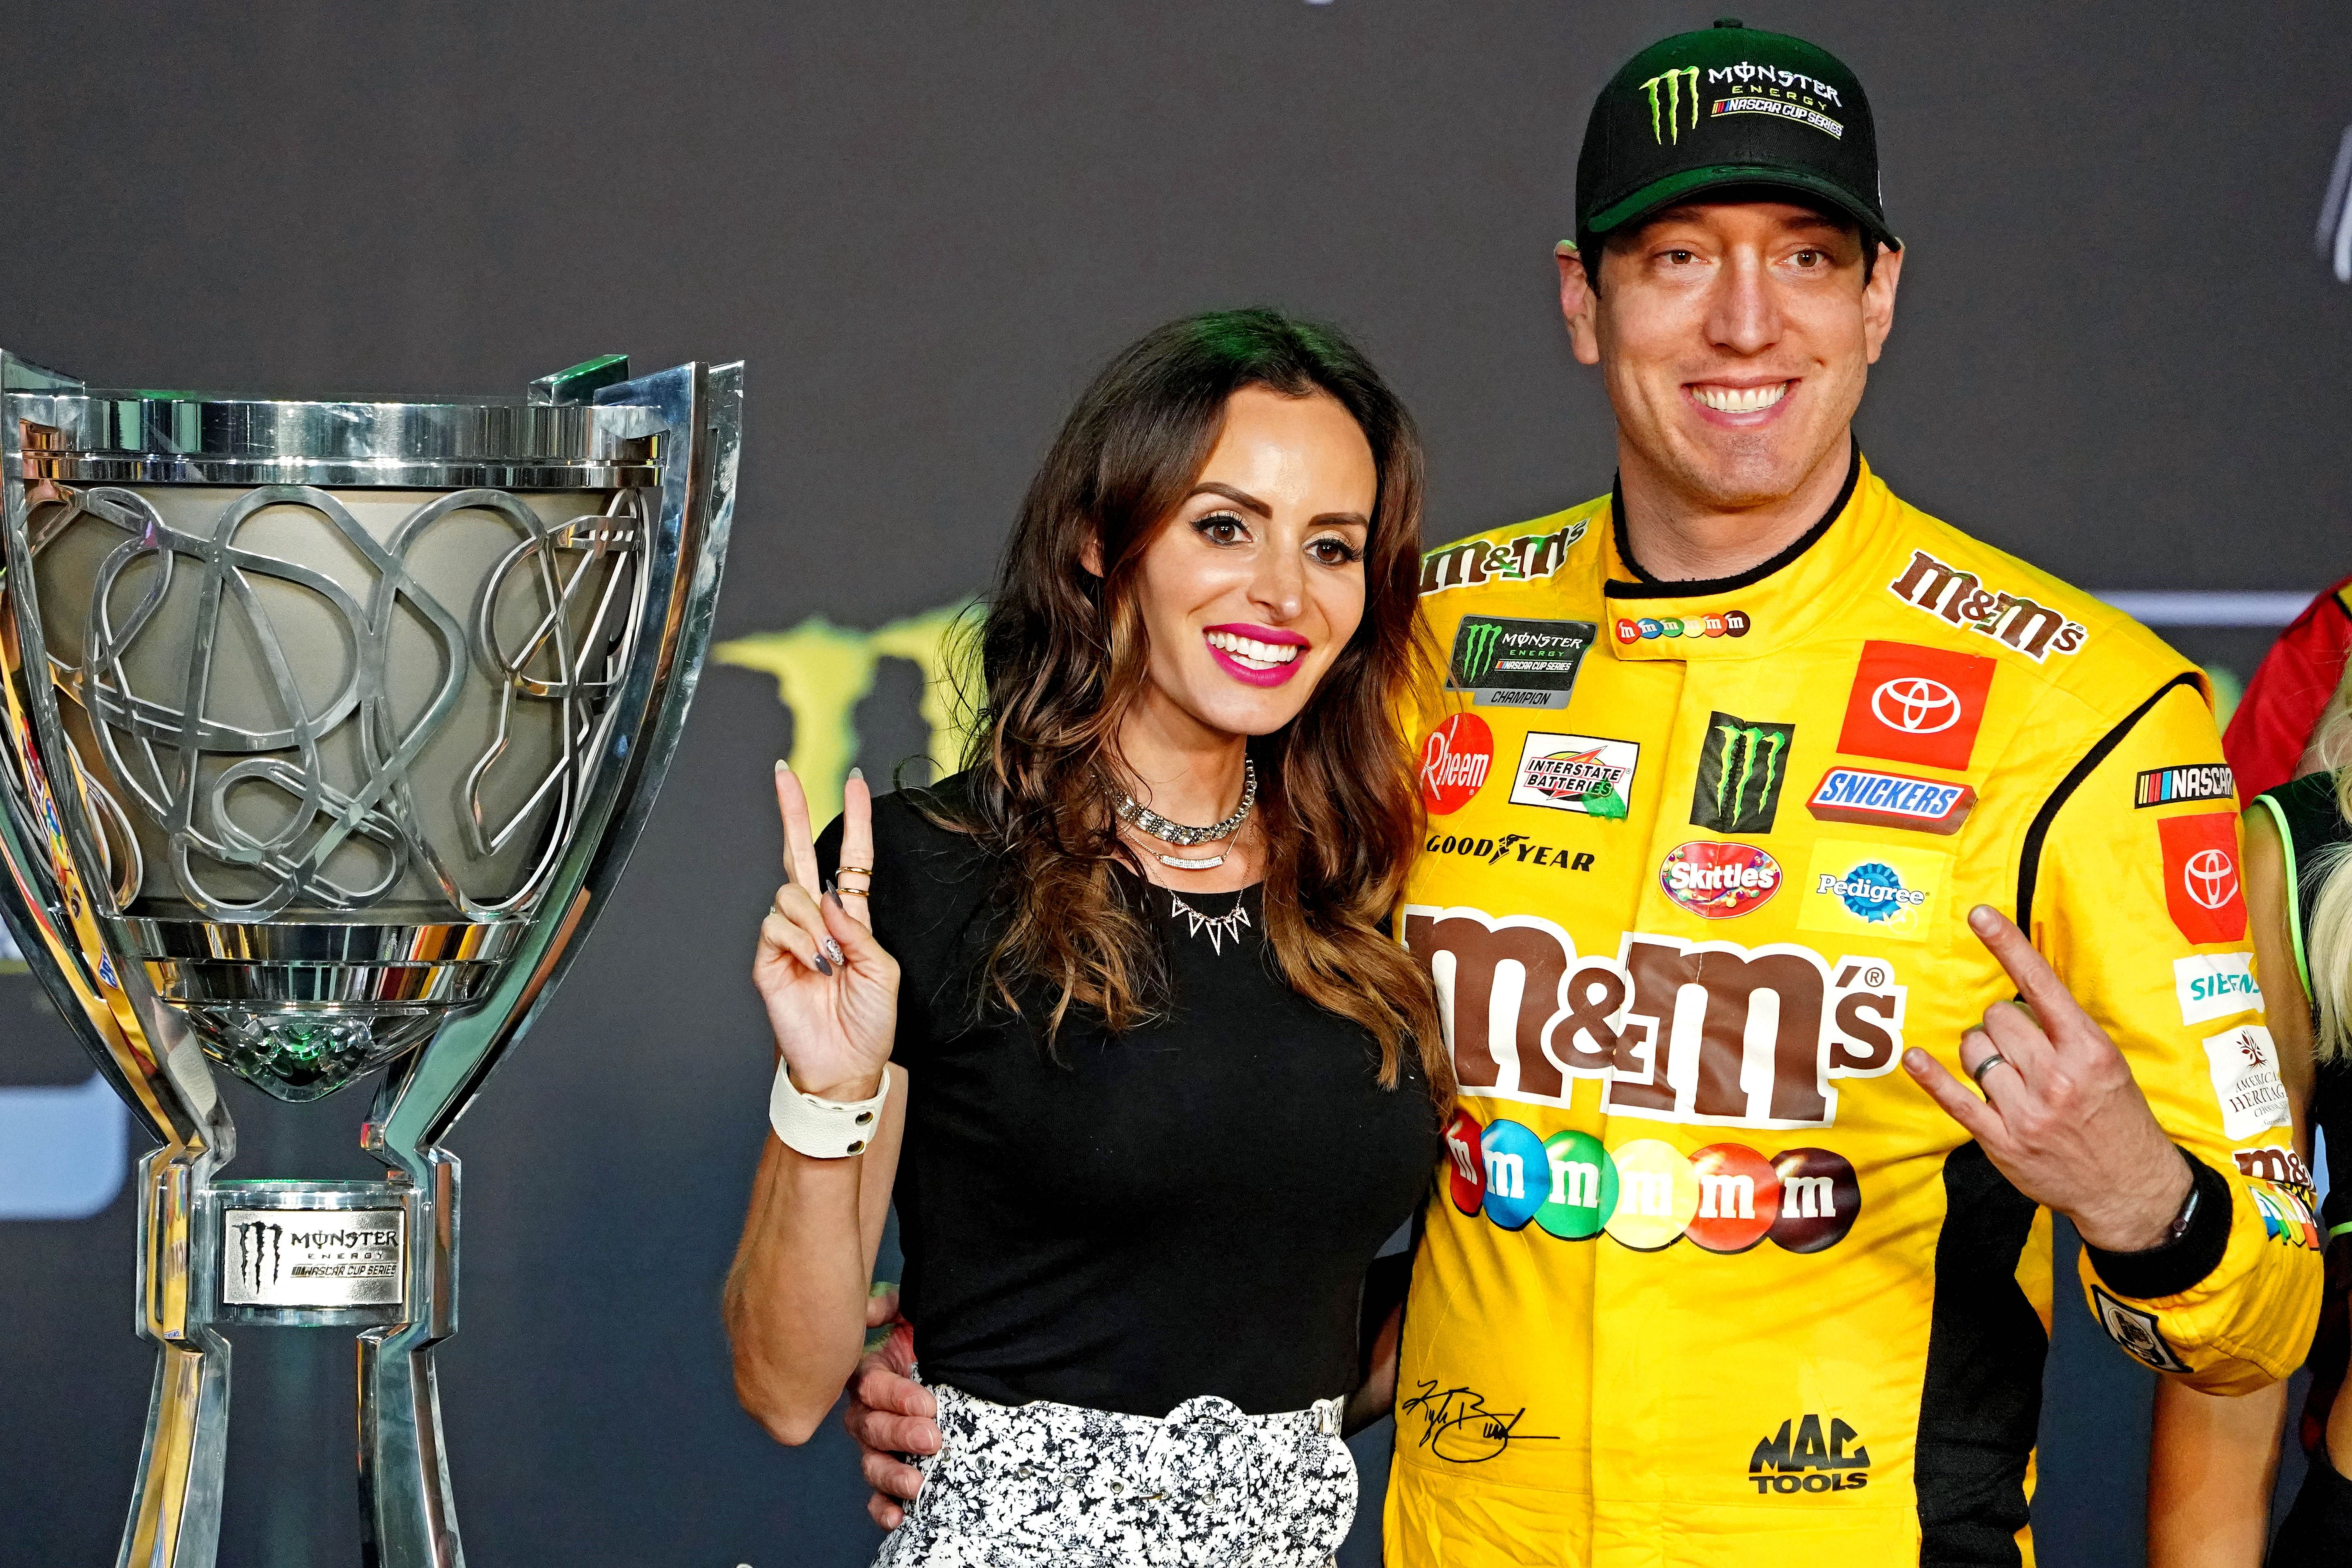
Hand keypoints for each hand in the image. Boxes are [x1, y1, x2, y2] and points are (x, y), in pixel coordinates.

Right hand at [754, 765, 898, 1101]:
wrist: (845, 1065)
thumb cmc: (870, 1023)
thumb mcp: (882, 971)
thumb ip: (857, 931)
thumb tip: (826, 900)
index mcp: (850, 919)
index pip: (851, 859)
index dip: (855, 820)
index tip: (855, 782)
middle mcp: (816, 920)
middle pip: (800, 853)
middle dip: (791, 810)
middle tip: (782, 771)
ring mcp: (788, 937)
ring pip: (789, 894)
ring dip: (812, 923)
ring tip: (828, 962)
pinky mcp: (767, 958)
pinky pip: (775, 926)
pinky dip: (797, 942)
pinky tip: (812, 966)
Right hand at [842, 1284, 935, 1529]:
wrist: (944, 1365)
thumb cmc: (926, 1342)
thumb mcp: (913, 1318)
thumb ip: (892, 1308)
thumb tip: (878, 1307)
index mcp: (868, 1373)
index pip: (873, 1386)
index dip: (898, 1396)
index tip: (928, 1404)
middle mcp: (865, 1410)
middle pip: (871, 1427)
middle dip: (901, 1435)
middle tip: (931, 1439)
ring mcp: (874, 1443)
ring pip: (872, 1462)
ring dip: (891, 1476)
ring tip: (915, 1485)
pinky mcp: (889, 1467)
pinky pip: (878, 1492)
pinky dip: (883, 1506)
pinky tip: (896, 1516)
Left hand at [1903, 906, 2192, 1252]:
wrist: (2131, 1190)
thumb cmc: (2118, 1120)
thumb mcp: (2108, 1066)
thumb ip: (2065, 1033)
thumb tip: (2017, 999)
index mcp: (2087, 1051)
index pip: (2040, 986)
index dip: (2007, 946)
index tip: (1980, 915)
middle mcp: (2055, 1076)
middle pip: (1996, 1018)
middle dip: (2000, 1026)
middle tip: (2018, 1048)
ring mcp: (2026, 1110)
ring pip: (1974, 1050)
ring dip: (1979, 1053)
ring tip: (2004, 1072)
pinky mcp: (2002, 1140)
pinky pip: (1954, 1098)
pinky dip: (1931, 1076)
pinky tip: (1915, 1058)